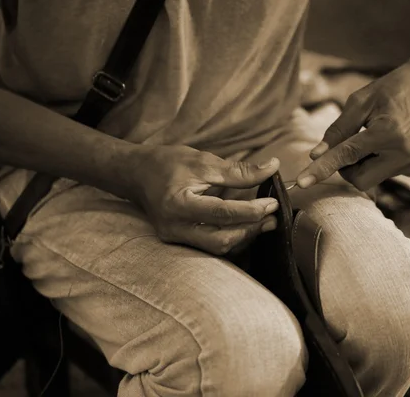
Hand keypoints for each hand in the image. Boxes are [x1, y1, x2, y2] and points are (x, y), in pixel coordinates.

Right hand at [130, 145, 279, 254]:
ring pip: (217, 248)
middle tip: (272, 216)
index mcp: (178, 205)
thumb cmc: (167, 163)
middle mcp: (174, 227)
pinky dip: (231, 237)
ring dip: (244, 236)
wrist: (137, 174)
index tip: (272, 202)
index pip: (223, 213)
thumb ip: (238, 171)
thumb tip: (271, 168)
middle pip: (221, 240)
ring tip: (263, 221)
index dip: (251, 210)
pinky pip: (210, 246)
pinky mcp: (179, 241)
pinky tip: (246, 226)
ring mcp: (175, 238)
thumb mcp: (203, 161)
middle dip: (250, 230)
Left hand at [296, 58, 409, 190]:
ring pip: (370, 178)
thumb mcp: (360, 102)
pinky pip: (383, 173)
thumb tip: (316, 156)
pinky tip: (386, 140)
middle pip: (358, 179)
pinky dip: (375, 161)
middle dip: (346, 166)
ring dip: (361, 162)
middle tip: (351, 140)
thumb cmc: (392, 88)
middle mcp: (405, 154)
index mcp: (389, 133)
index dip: (321, 169)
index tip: (301, 182)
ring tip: (374, 134)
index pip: (346, 156)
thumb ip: (337, 131)